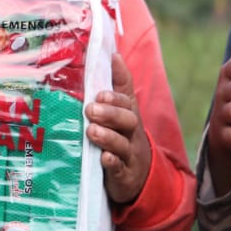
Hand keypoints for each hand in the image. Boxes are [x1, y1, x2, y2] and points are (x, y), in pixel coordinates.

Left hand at [86, 53, 153, 204]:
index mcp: (129, 115)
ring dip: (108, 136)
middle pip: (128, 120)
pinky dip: (112, 163)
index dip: (116, 95)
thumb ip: (119, 85)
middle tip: (91, 109)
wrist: (139, 176)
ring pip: (122, 144)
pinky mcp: (124, 175)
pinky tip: (104, 158)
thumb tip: (114, 53)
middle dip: (111, 113)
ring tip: (92, 130)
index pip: (127, 101)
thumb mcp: (123, 112)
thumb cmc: (124, 137)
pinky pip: (120, 169)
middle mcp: (132, 133)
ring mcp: (129, 154)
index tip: (101, 92)